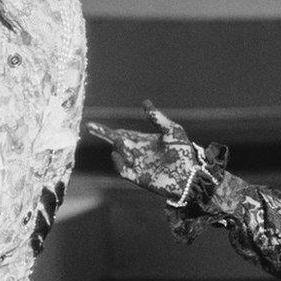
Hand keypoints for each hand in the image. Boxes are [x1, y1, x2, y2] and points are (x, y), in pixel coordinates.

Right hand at [86, 100, 218, 204]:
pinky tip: (117, 153)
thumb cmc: (184, 153)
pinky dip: (118, 162)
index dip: (109, 130)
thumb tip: (144, 102)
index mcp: (145, 142)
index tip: (95, 125)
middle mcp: (138, 153)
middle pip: (116, 142)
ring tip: (120, 138)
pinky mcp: (139, 178)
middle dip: (104, 134)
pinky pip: (123, 170)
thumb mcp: (172, 131)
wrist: (190, 176)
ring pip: (120, 153)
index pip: (123, 134)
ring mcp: (138, 166)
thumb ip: (158, 118)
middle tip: (90, 126)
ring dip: (119, 145)